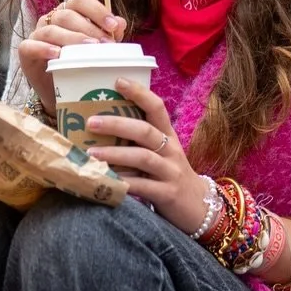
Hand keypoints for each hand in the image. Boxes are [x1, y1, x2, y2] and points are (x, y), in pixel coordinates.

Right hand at [16, 0, 126, 108]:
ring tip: (88, 49)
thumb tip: (120, 22)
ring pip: (51, 30)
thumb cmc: (80, 64)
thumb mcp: (98, 49)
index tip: (113, 25)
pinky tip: (57, 54)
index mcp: (69, 12)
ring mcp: (37, 34)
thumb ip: (109, 34)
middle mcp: (51, 19)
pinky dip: (43, 49)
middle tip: (105, 44)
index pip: (81, 1)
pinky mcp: (25, 51)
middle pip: (67, 15)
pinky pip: (30, 46)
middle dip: (88, 28)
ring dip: (71, 38)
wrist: (61, 90)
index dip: (97, 10)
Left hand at [87, 82, 206, 230]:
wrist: (199, 208)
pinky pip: (143, 186)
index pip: (157, 108)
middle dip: (117, 124)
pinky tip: (106, 181)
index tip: (118, 81)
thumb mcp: (161, 155)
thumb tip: (101, 128)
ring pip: (143, 158)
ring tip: (92, 154)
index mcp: (168, 136)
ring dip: (115, 154)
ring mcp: (171, 172)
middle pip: (145, 131)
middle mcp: (171, 151)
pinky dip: (124, 183)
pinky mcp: (168, 194)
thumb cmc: (171, 178)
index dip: (139, 93)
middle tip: (91, 122)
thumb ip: (139, 142)